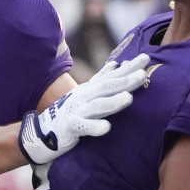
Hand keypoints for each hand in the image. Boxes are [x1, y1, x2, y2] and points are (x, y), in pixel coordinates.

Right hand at [19, 53, 150, 164]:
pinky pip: (82, 127)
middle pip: (107, 87)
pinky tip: (106, 128)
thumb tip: (116, 63)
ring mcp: (77, 110)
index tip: (146, 59)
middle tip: (142, 75)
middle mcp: (85, 96)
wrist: (43, 131)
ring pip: (97, 105)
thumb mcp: (86, 92)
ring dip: (112, 102)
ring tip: (128, 99)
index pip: (113, 75)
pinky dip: (93, 127)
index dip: (129, 67)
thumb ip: (102, 79)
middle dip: (125, 81)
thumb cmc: (71, 111)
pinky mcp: (69, 127)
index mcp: (92, 88)